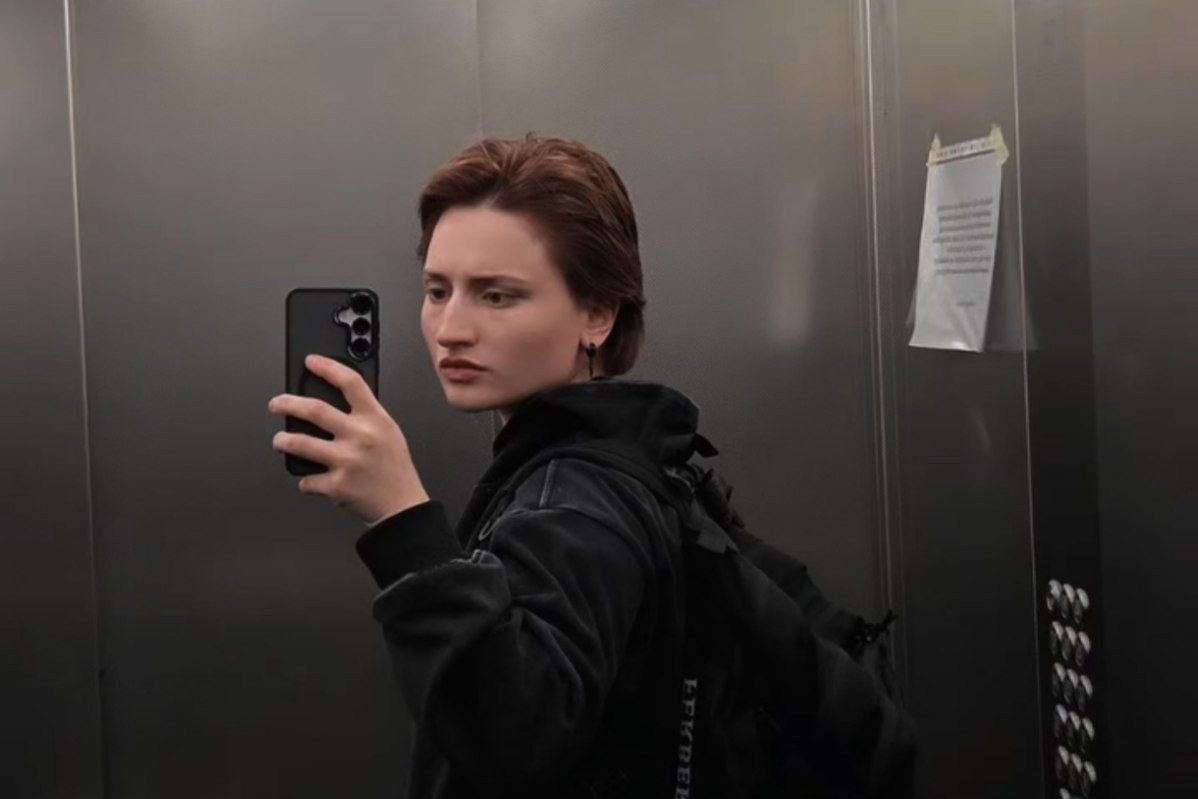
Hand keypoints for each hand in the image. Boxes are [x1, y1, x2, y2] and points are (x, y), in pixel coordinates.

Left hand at [268, 354, 429, 527]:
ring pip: (300, 443)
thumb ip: (365, 416)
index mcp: (375, 419)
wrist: (402, 506)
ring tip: (280, 441)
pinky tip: (310, 480)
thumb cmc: (394, 469)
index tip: (310, 362)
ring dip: (283, 441)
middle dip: (287, 403)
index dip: (328, 367)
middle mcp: (360, 436)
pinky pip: (307, 480)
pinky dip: (305, 480)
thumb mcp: (389, 432)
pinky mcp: (337, 485)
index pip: (350, 383)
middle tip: (276, 404)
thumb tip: (331, 401)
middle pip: (315, 409)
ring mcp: (347, 461)